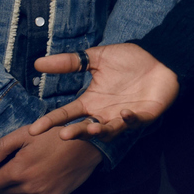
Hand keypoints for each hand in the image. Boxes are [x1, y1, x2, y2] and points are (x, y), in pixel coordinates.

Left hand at [0, 125, 101, 193]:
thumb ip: (1, 148)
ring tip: (31, 170)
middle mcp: (28, 188)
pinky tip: (39, 182)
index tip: (4, 163)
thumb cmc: (55, 136)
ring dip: (18, 187)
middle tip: (18, 163)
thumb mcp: (25, 133)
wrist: (86, 145)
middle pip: (3, 192)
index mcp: (17, 171)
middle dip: (5, 179)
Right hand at [27, 43, 179, 141]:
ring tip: (90, 127)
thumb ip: (70, 62)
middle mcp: (104, 113)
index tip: (34, 130)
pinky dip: (129, 121)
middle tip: (63, 136)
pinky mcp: (143, 116)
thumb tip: (37, 63)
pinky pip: (134, 123)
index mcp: (91, 101)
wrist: (159, 58)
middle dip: (75, 133)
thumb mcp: (96, 57)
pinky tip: (124, 114)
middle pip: (85, 128)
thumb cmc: (129, 60)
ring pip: (107, 132)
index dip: (51, 122)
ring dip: (99, 131)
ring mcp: (122, 117)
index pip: (66, 114)